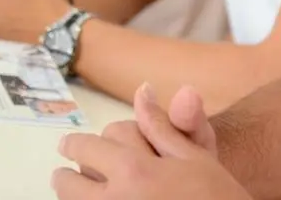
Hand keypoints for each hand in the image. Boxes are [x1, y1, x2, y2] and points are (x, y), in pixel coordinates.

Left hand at [52, 84, 250, 199]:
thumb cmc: (215, 195)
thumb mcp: (195, 156)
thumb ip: (163, 125)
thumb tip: (142, 90)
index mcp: (136, 169)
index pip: (91, 145)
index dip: (82, 144)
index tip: (74, 146)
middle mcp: (117, 198)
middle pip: (69, 178)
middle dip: (68, 171)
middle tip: (65, 171)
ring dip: (70, 193)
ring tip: (75, 190)